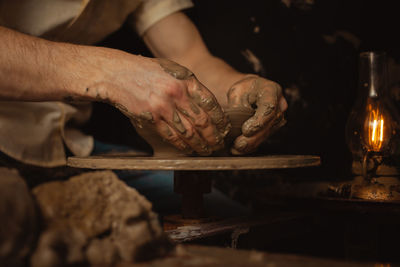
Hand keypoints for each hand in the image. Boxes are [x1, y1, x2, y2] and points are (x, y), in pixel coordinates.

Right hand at [91, 54, 230, 155]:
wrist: (118, 73)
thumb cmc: (146, 71)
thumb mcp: (173, 70)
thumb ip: (189, 86)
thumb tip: (206, 106)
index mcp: (186, 80)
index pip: (210, 103)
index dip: (220, 119)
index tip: (225, 128)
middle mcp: (177, 94)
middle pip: (202, 121)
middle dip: (213, 136)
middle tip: (219, 144)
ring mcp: (164, 107)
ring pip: (188, 132)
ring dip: (200, 144)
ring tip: (207, 151)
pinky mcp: (151, 118)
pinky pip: (171, 136)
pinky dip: (182, 146)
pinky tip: (189, 150)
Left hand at [227, 75, 287, 154]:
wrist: (251, 91)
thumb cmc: (244, 90)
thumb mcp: (236, 92)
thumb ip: (237, 106)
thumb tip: (232, 123)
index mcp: (270, 90)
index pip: (269, 108)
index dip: (258, 121)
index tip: (245, 130)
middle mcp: (279, 104)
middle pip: (270, 124)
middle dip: (254, 137)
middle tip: (239, 144)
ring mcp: (278, 117)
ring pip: (267, 133)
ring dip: (252, 143)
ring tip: (236, 148)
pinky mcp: (273, 127)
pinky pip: (264, 138)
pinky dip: (251, 146)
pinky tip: (240, 150)